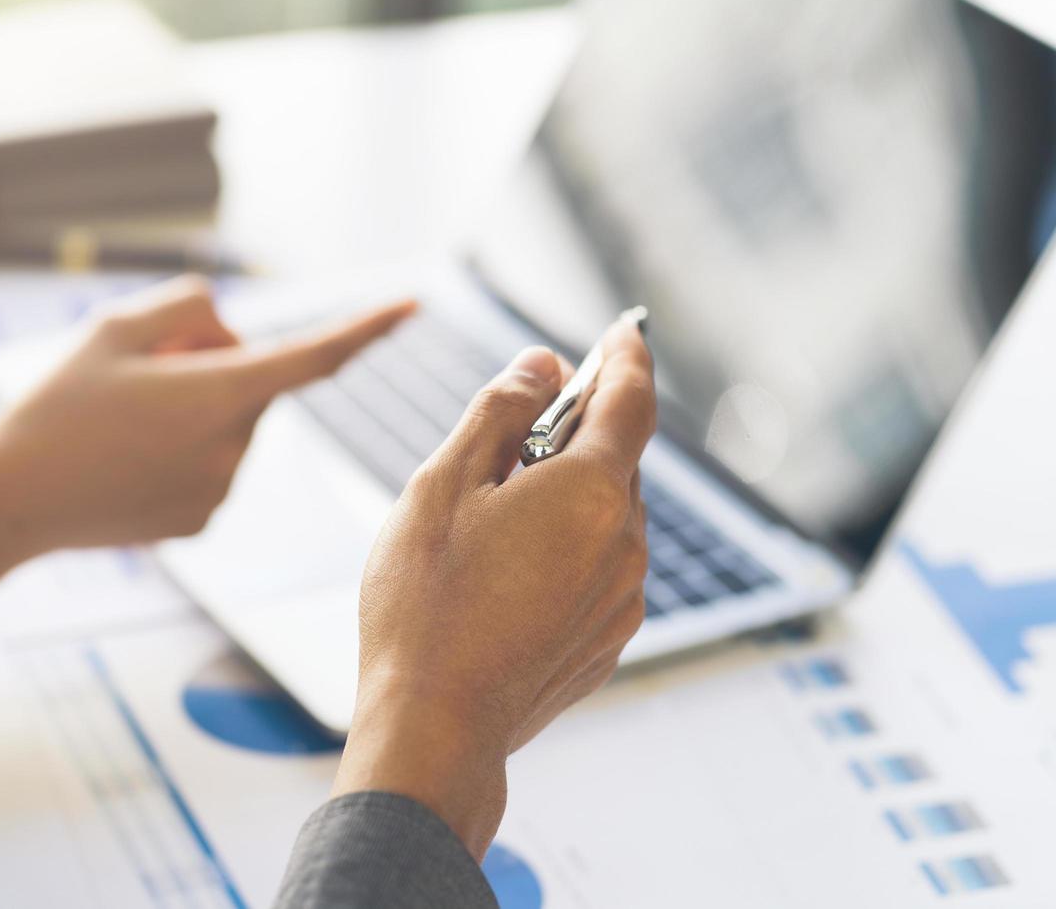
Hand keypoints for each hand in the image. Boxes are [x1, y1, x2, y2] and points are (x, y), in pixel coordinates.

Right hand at [0, 276, 415, 618]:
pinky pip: (210, 466)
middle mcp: (234, 448)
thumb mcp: (114, 327)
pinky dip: (181, 453)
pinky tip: (125, 462)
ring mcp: (220, 491)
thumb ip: (188, 306)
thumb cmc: (56, 405)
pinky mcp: (202, 522)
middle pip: (252, 383)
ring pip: (230, 427)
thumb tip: (231, 332)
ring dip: (196, 412)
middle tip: (139, 373)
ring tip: (120, 424)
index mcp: (220, 395)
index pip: (314, 355)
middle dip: (214, 366)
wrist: (9, 501)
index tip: (411, 305)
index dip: (366, 327)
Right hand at [333, 315, 654, 858]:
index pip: (631, 398)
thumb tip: (542, 364)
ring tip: (496, 512)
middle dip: (579, 429)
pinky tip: (509, 567)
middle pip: (615, 458)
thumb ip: (500, 412)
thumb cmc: (425, 603)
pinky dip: (569, 545)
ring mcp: (621, 598)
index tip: (624, 330)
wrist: (434, 726)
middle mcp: (624, 543)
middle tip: (522, 424)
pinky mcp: (607, 640)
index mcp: (590, 492)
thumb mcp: (444, 484)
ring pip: (606, 515)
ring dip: (568, 493)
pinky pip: (599, 567)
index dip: (626, 356)